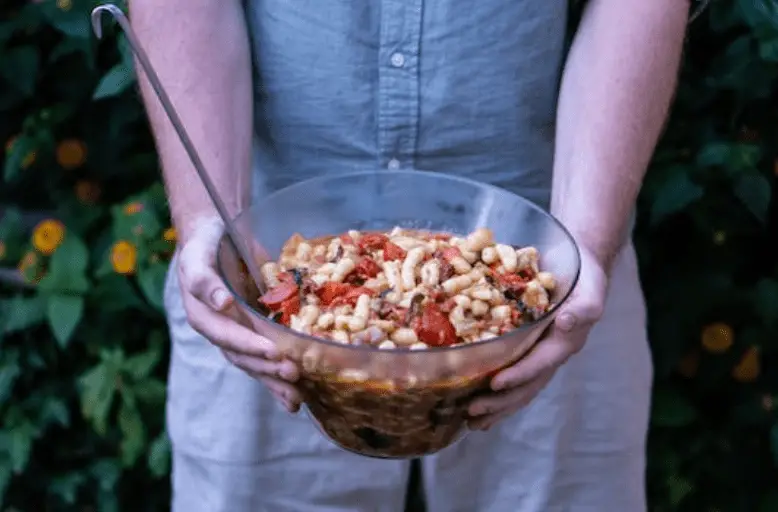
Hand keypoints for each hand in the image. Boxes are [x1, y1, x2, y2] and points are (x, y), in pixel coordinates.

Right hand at [177, 215, 302, 412]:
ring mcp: (238, 334)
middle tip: (294, 374)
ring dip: (275, 381)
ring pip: (255, 363)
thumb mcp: (197, 257)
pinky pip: (266, 358)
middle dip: (267, 369)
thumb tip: (222, 303)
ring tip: (297, 397)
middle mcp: (220, 330)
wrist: (214, 237)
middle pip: (242, 356)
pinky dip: (279, 375)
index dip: (248, 344)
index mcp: (203, 316)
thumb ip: (204, 280)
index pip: (225, 335)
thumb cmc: (204, 246)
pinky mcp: (254, 333)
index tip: (273, 351)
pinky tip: (298, 394)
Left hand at [466, 246, 608, 429]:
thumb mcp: (590, 291)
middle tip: (473, 414)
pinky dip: (491, 387)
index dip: (518, 376)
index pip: (539, 365)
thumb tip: (565, 322)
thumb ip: (583, 309)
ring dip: (494, 404)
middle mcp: (549, 353)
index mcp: (563, 344)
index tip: (495, 384)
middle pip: (525, 386)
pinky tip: (471, 397)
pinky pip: (507, 370)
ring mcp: (537, 352)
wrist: (581, 265)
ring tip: (470, 420)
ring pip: (516, 386)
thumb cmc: (586, 279)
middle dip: (500, 402)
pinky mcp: (524, 345)